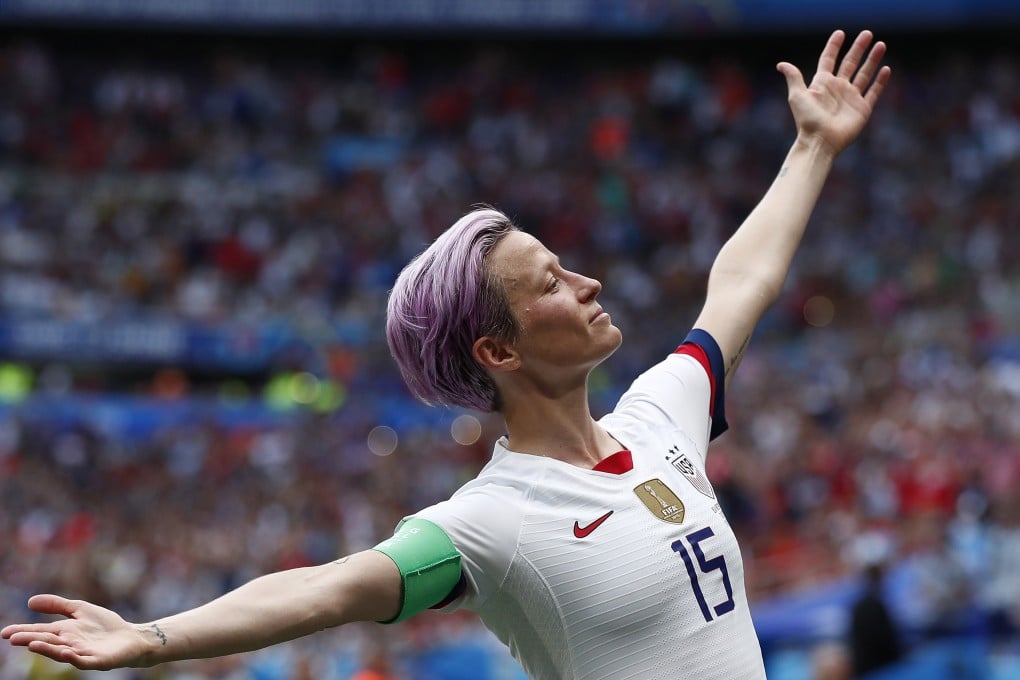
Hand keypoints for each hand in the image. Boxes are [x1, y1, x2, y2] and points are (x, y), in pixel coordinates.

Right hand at [2, 594, 149, 669]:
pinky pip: (82, 660)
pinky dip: (72, 657)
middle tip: (12, 638)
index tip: (5, 633)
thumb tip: (29, 602)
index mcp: (64, 632)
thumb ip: (57, 606)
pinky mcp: (96, 661)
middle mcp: (69, 644)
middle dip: (30, 640)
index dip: (23, 632)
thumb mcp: (80, 609)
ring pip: (61, 653)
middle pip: (48, 641)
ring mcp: (82, 654)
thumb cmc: (105, 625)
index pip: (40, 631)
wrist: (131, 638)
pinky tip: (64, 651)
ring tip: (32, 644)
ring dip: (47, 649)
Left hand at [777, 29, 890, 156]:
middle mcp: (837, 89)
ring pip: (864, 74)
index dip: (834, 46)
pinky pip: (873, 92)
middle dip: (859, 48)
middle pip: (850, 63)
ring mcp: (851, 98)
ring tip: (881, 44)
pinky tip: (886, 69)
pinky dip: (880, 81)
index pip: (829, 59)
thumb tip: (781, 64)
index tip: (840, 33)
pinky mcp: (862, 109)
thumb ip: (793, 77)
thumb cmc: (807, 120)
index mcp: (822, 84)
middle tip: (867, 33)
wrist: (820, 142)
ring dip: (872, 60)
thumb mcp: (797, 96)